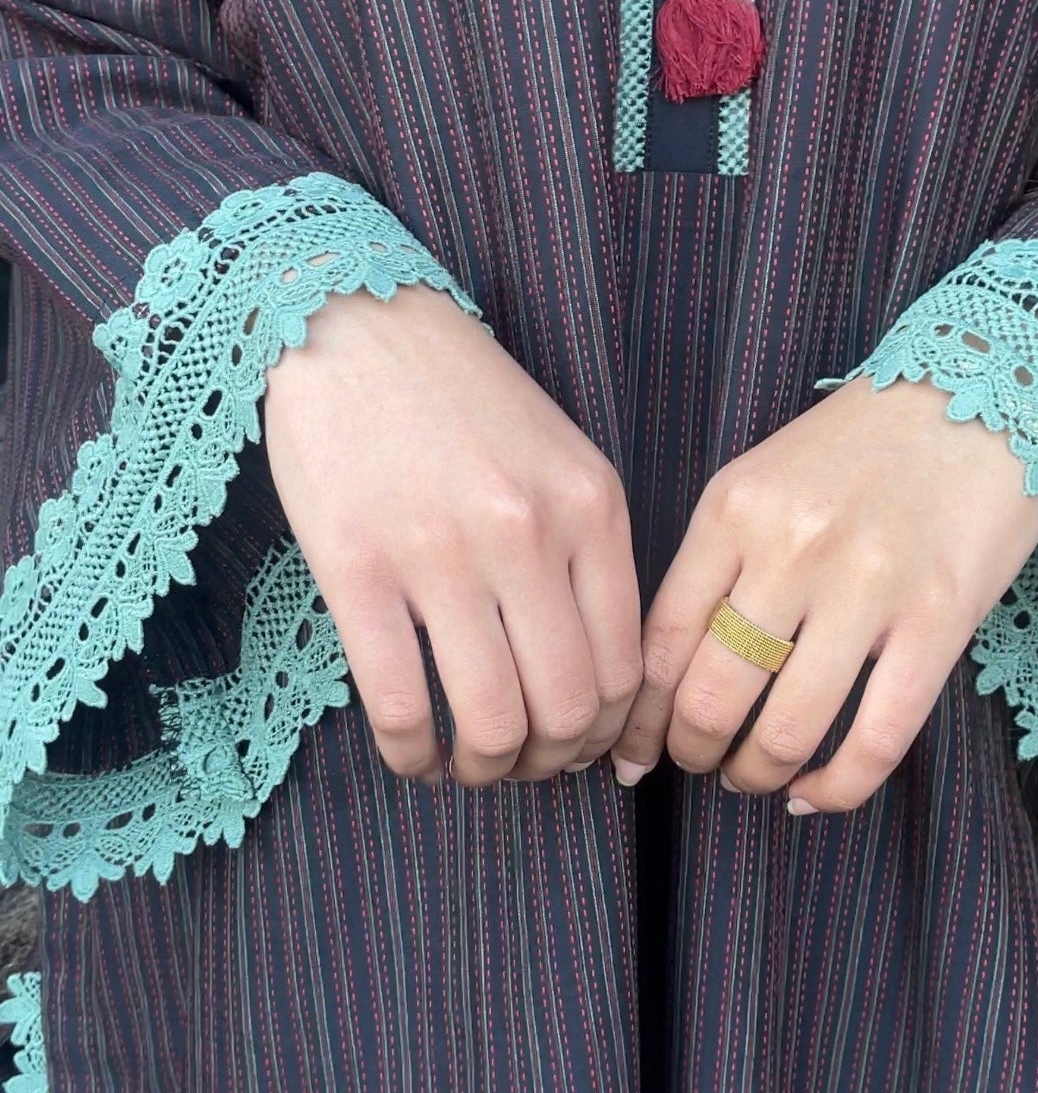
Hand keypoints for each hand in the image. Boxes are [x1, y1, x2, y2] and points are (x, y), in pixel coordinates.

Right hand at [264, 282, 642, 786]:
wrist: (355, 323)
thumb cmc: (462, 396)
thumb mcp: (560, 457)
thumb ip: (588, 554)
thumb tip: (596, 682)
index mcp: (592, 505)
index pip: (627, 664)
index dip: (606, 732)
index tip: (580, 748)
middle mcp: (528, 533)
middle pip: (566, 707)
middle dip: (550, 764)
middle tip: (524, 768)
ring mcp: (441, 554)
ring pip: (490, 720)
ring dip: (484, 769)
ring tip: (467, 766)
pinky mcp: (357, 569)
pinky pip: (400, 704)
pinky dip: (411, 754)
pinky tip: (411, 753)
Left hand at [609, 373, 1037, 812]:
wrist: (980, 393)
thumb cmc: (860, 445)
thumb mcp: (763, 480)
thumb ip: (717, 562)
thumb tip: (669, 671)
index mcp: (734, 508)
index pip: (663, 640)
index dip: (642, 717)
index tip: (635, 752)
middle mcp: (791, 549)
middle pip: (713, 696)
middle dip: (691, 752)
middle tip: (697, 763)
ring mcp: (867, 587)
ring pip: (786, 729)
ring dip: (756, 774)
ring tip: (753, 777)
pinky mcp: (938, 621)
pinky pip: (876, 740)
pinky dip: (837, 787)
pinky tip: (816, 792)